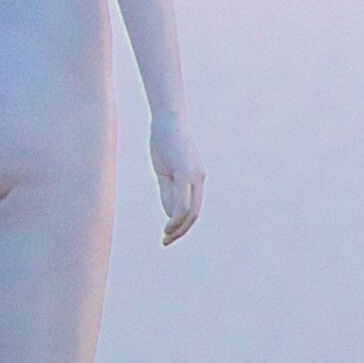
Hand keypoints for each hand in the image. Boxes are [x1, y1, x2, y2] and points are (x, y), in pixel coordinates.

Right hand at [150, 115, 206, 244]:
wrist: (167, 121)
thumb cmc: (164, 144)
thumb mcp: (165, 173)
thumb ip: (169, 192)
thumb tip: (171, 215)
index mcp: (195, 179)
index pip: (193, 208)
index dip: (183, 224)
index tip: (169, 234)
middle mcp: (199, 178)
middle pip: (195, 213)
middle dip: (182, 230)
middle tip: (167, 241)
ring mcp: (195, 176)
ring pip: (190, 210)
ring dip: (178, 226)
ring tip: (166, 236)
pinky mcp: (187, 173)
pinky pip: (183, 200)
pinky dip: (176, 216)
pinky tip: (169, 224)